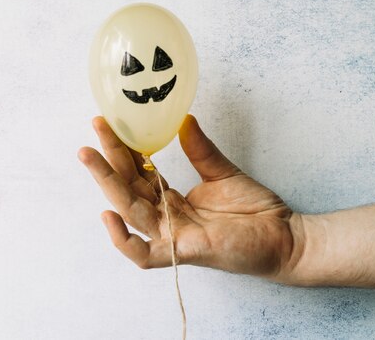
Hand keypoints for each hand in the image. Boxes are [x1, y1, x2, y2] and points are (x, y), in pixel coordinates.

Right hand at [78, 115, 300, 280]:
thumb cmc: (255, 210)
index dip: (123, 149)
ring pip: (129, 212)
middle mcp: (165, 217)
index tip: (110, 122)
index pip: (138, 173)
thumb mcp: (222, 173)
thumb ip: (200, 150)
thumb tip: (183, 119)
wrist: (285, 236)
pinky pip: (144, 254)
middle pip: (127, 187)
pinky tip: (109, 215)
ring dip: (108, 184)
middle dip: (107, 159)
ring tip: (90, 155)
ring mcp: (171, 236)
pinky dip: (123, 240)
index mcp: (170, 200)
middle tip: (94, 129)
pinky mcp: (183, 252)